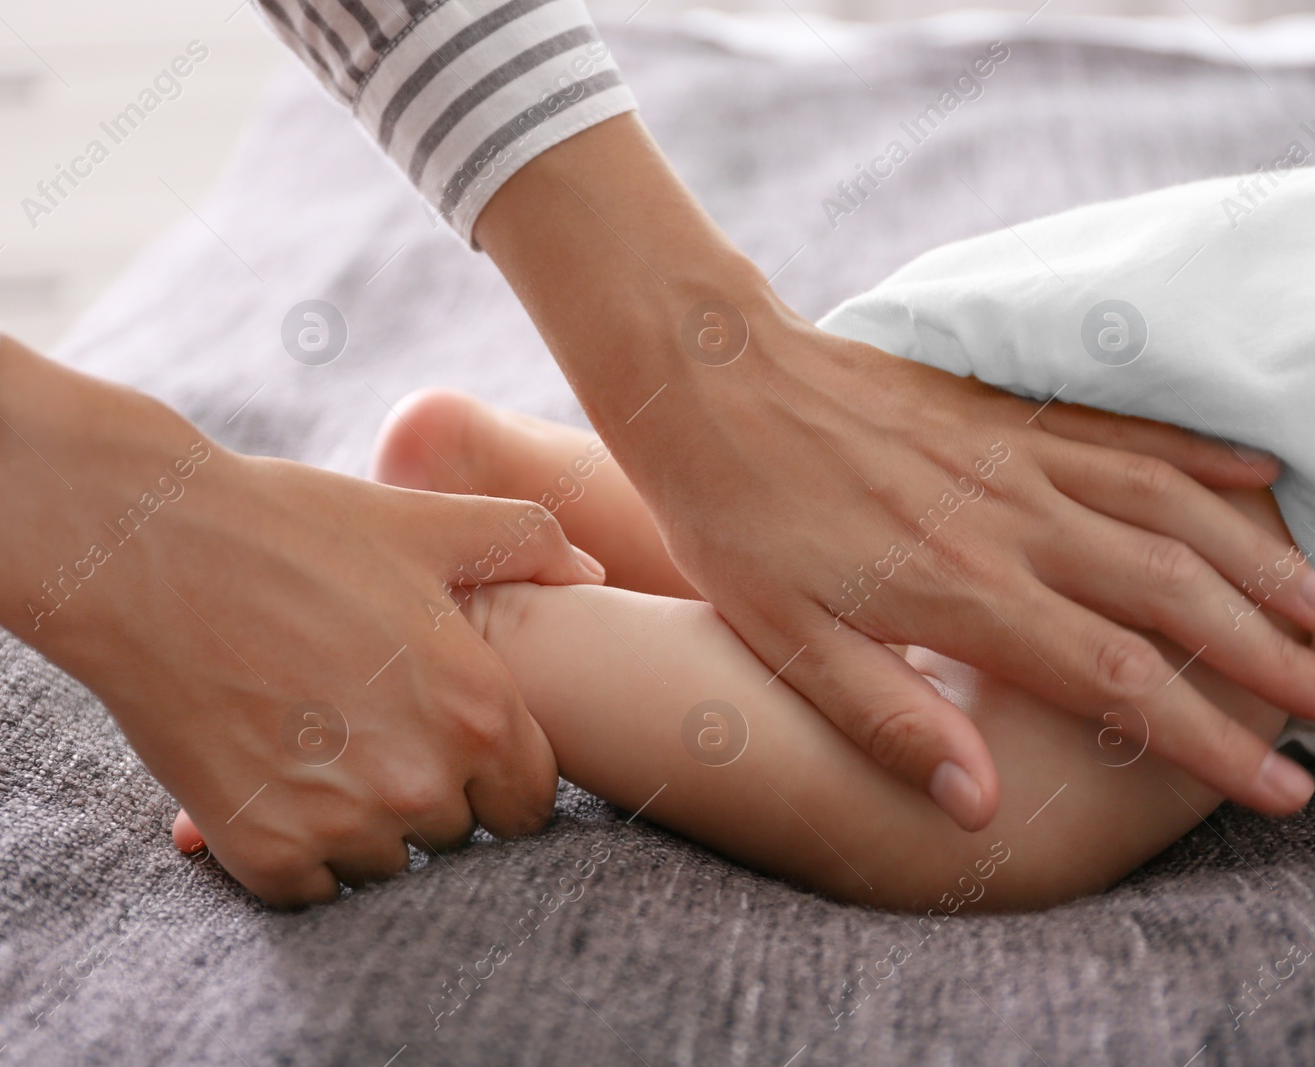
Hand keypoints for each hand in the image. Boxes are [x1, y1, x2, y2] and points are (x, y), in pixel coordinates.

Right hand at [0, 338, 604, 905]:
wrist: (146, 551)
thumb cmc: (291, 528)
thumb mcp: (420, 522)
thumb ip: (524, 542)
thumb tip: (592, 569)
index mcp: (477, 707)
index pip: (527, 803)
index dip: (493, 777)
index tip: (446, 745)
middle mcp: (421, 779)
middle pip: (455, 837)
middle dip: (425, 794)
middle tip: (366, 732)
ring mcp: (342, 824)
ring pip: (384, 867)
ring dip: (359, 827)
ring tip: (312, 747)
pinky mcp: (265, 851)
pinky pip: (311, 889)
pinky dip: (294, 849)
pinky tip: (268, 777)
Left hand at [476, 114, 1314, 828]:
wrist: (709, 378)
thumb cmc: (733, 516)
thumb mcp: (782, 638)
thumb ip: (887, 717)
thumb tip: (979, 803)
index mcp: (966, 594)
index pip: (1120, 683)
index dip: (1209, 741)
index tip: (1280, 785)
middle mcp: (1015, 523)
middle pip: (1177, 598)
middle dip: (1270, 660)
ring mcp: (1018, 455)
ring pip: (1175, 511)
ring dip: (1261, 565)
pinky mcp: (1004, 408)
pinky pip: (1127, 432)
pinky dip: (1202, 457)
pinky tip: (1256, 477)